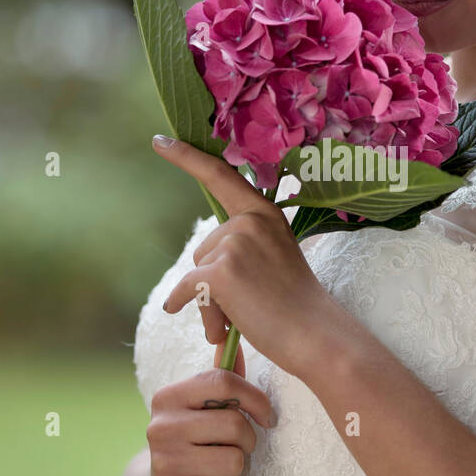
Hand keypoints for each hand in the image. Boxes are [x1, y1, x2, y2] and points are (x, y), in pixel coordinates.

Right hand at [141, 345, 275, 475]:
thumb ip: (220, 376)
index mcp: (168, 396)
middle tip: (237, 447)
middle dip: (247, 439)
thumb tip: (232, 335)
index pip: (223, 382)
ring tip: (219, 467)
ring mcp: (163, 462)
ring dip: (236, 468)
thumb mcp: (204, 408)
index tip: (267, 416)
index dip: (256, 399)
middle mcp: (160, 426)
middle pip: (234, 424)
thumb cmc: (195, 443)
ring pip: (234, 460)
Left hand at [153, 135, 341, 378]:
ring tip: (240, 320)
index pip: (220, 176)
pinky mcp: (220, 271)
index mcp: (265, 213)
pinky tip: (209, 328)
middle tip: (245, 306)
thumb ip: (242, 248)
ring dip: (209, 302)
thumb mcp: (272, 259)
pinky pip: (186, 290)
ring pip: (196, 272)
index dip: (187, 157)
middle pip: (203, 248)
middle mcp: (249, 220)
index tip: (160, 141)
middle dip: (212, 282)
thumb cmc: (295, 307)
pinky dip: (187, 307)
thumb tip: (194, 276)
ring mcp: (234, 243)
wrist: (315, 335)